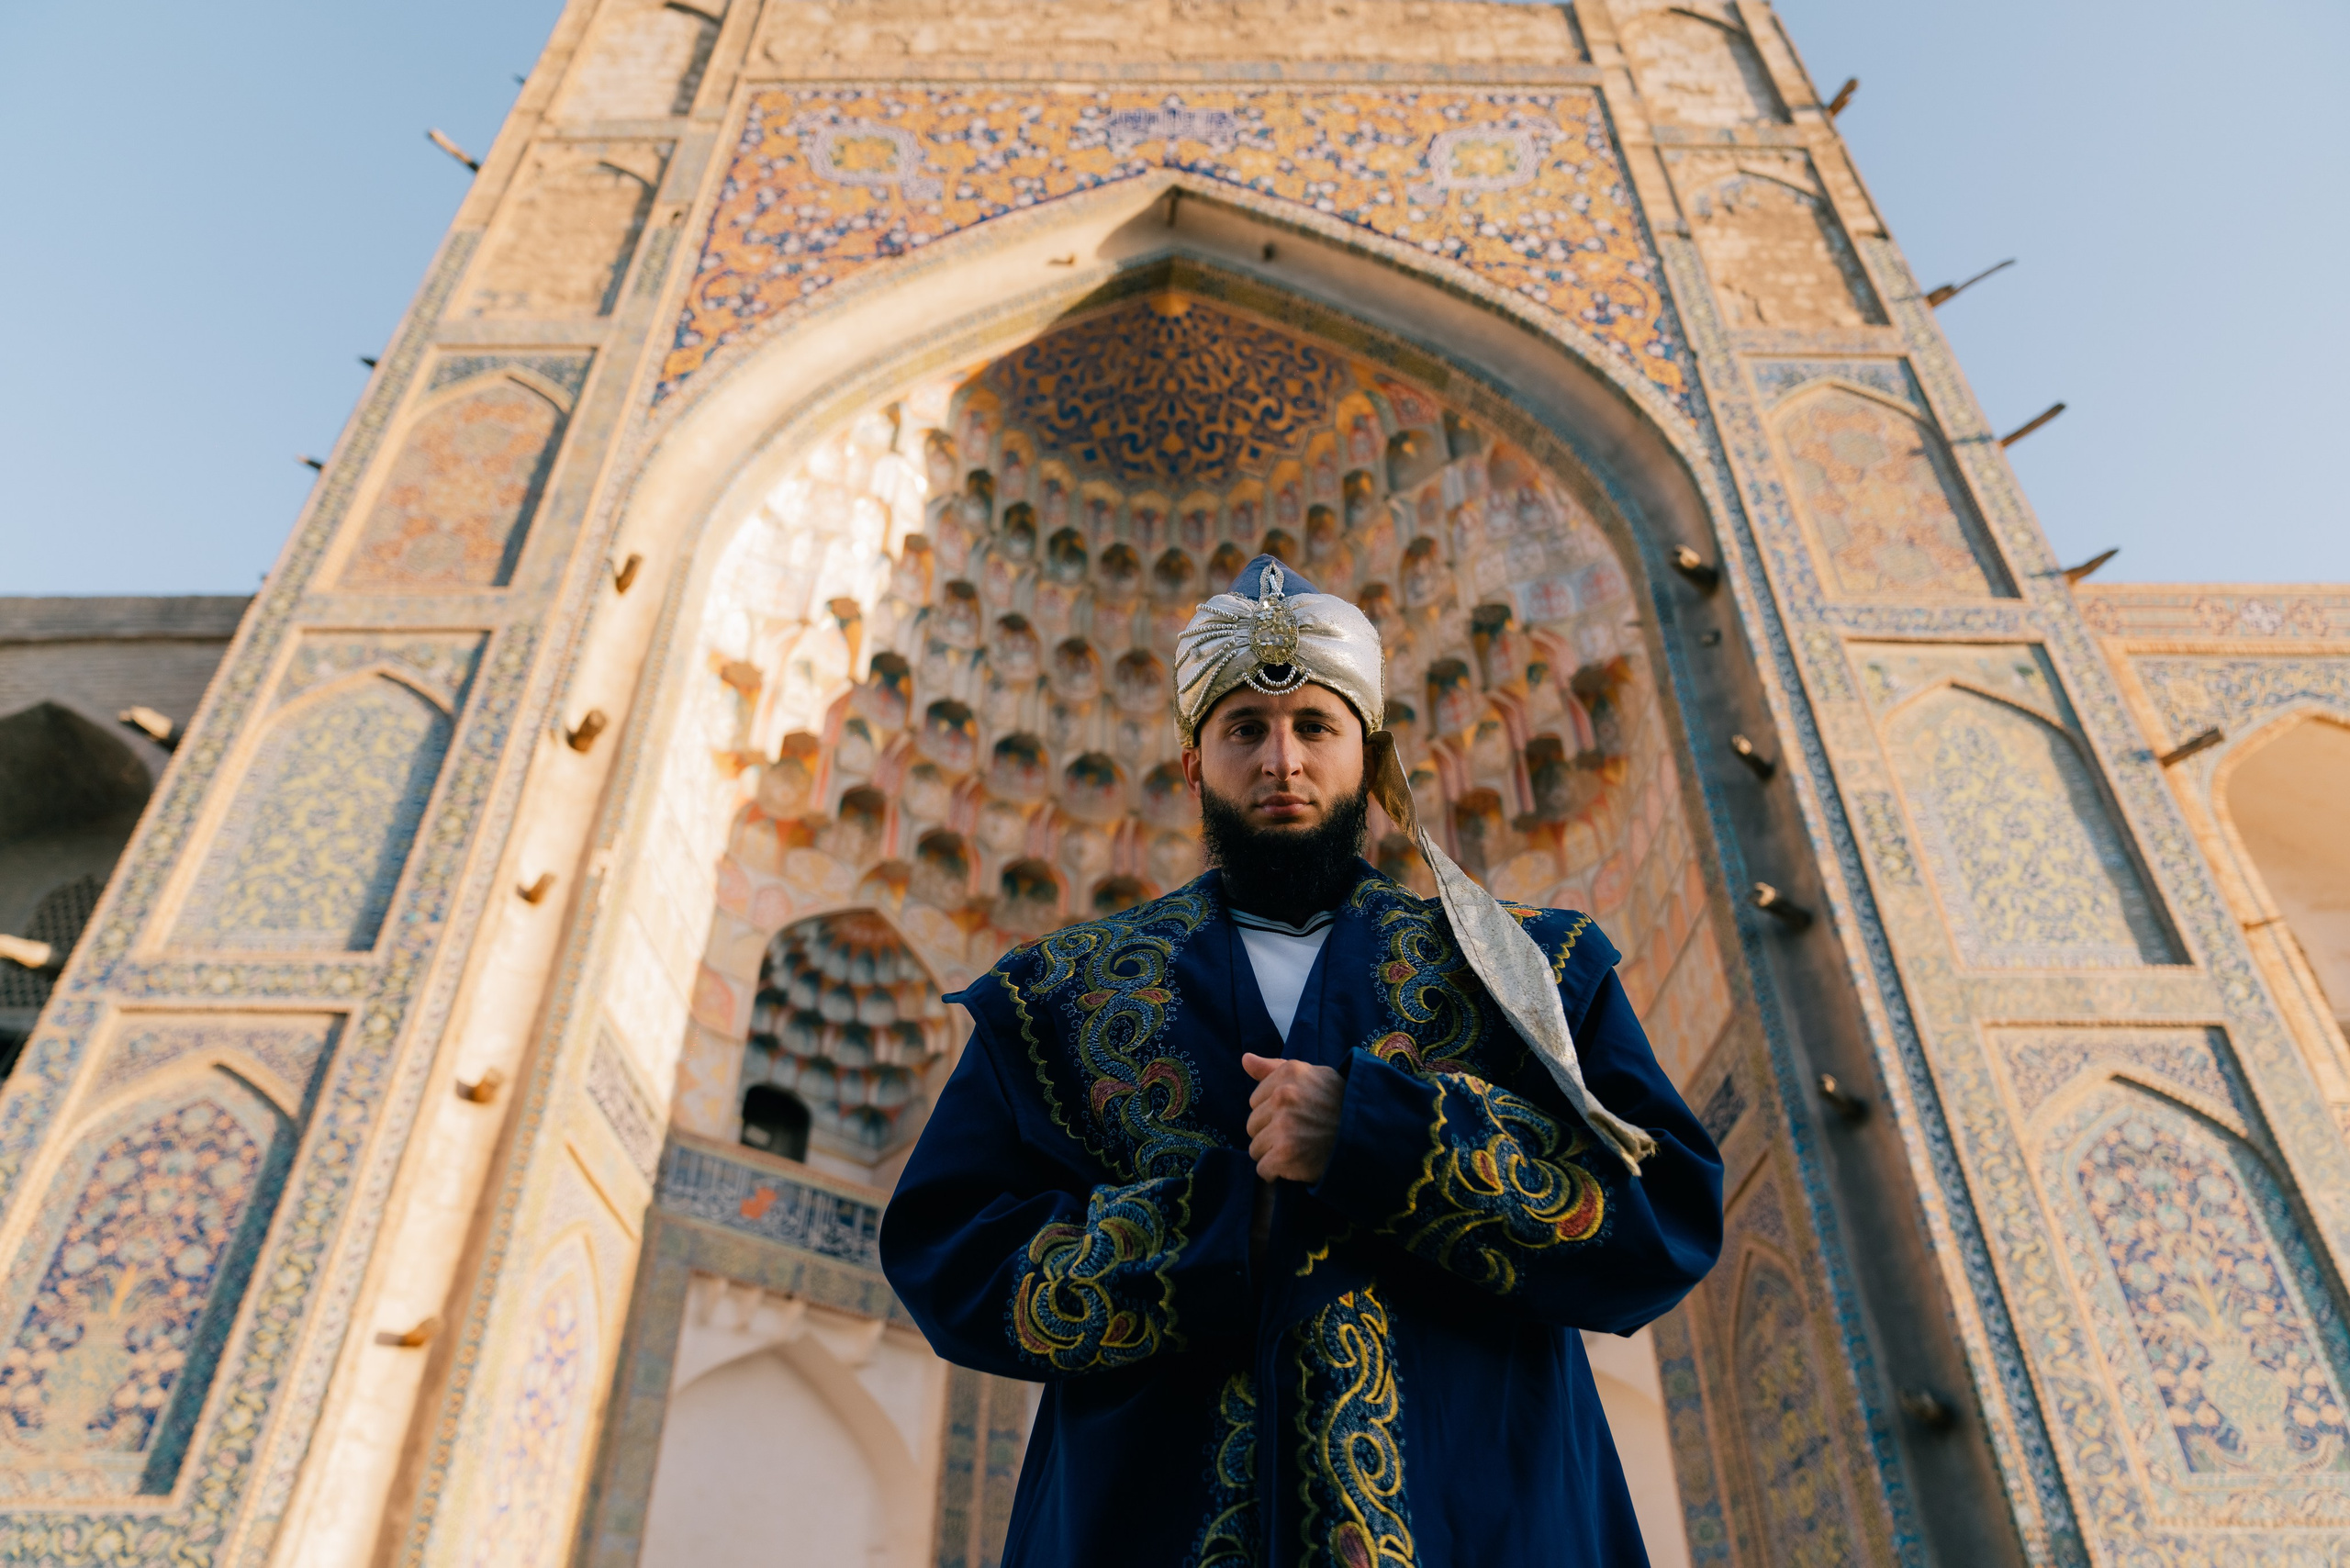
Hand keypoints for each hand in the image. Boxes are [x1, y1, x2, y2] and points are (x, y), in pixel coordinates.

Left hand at [1241, 1054, 1343, 1183]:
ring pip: (1255, 1148)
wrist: (1368, 1137)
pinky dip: (1276, 1173)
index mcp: (1290, 1073)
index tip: (1295, 1117)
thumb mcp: (1314, 1076)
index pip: (1255, 1100)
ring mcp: (1284, 1125)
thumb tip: (1245, 1059)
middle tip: (1297, 1136)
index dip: (1273, 1112)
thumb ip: (1275, 1068)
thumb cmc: (1340, 1105)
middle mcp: (1284, 1096)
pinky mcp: (1286, 1153)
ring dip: (1273, 1154)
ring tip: (1298, 1151)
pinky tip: (1294, 1167)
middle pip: (1252, 1124)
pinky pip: (1263, 1169)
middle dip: (1270, 1133)